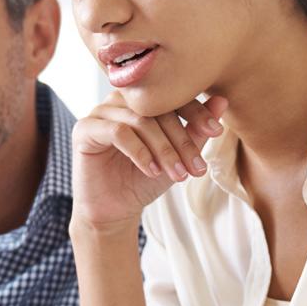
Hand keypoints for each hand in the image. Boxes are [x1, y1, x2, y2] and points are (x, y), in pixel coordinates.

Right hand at [71, 92, 227, 228]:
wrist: (116, 209)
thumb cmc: (147, 178)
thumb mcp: (179, 155)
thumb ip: (197, 130)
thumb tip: (221, 101)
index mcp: (143, 99)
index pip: (173, 96)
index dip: (197, 113)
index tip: (216, 132)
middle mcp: (121, 99)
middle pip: (158, 109)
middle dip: (182, 141)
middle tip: (196, 168)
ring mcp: (101, 111)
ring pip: (141, 121)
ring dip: (164, 150)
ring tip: (177, 174)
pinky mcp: (85, 129)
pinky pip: (117, 132)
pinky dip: (140, 152)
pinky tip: (152, 171)